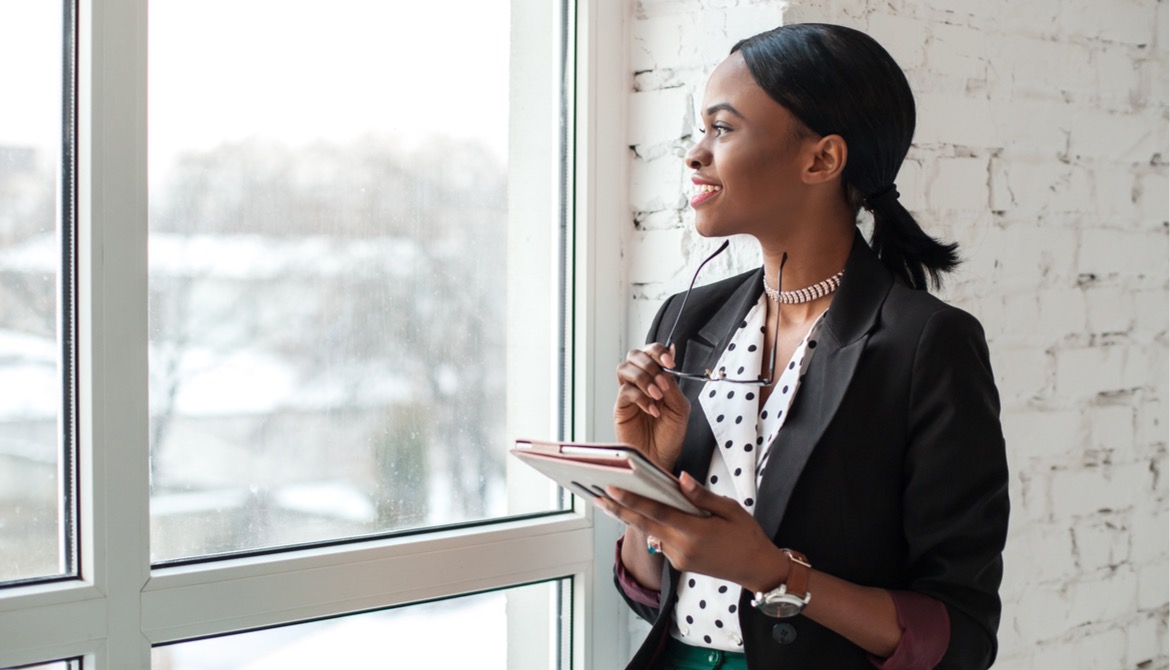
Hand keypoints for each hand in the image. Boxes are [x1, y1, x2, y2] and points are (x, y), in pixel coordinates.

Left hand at [600, 473, 787, 593]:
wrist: (757, 569)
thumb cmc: (747, 535)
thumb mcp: (730, 509)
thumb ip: (701, 495)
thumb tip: (680, 478)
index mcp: (695, 532)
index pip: (657, 512)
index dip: (632, 500)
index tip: (612, 489)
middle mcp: (682, 548)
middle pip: (644, 525)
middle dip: (619, 509)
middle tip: (597, 495)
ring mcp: (678, 558)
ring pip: (650, 533)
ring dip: (633, 517)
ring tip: (613, 499)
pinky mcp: (679, 564)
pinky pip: (660, 540)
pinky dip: (651, 526)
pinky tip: (644, 513)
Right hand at [614, 343, 689, 470]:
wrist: (662, 459)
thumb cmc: (670, 436)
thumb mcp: (680, 408)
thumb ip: (673, 383)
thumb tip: (671, 354)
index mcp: (657, 379)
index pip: (652, 353)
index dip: (658, 352)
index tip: (669, 361)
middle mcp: (641, 383)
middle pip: (634, 355)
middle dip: (649, 363)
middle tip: (662, 380)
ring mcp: (629, 395)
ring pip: (625, 369)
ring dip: (643, 378)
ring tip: (657, 395)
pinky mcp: (621, 408)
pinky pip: (625, 392)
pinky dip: (641, 398)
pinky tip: (652, 410)